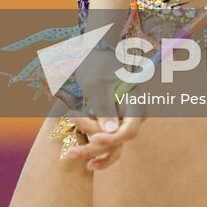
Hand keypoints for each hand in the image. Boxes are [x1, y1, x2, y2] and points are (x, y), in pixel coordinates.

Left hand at [59, 49, 144, 171]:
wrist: (94, 51)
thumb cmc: (97, 64)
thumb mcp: (97, 85)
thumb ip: (104, 108)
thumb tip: (111, 132)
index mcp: (135, 104)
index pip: (129, 130)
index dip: (113, 138)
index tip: (94, 140)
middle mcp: (132, 116)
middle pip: (118, 140)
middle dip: (95, 147)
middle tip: (71, 153)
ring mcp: (122, 120)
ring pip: (112, 143)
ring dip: (92, 150)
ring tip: (70, 154)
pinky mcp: (111, 122)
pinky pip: (106, 139)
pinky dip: (92, 145)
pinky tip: (79, 153)